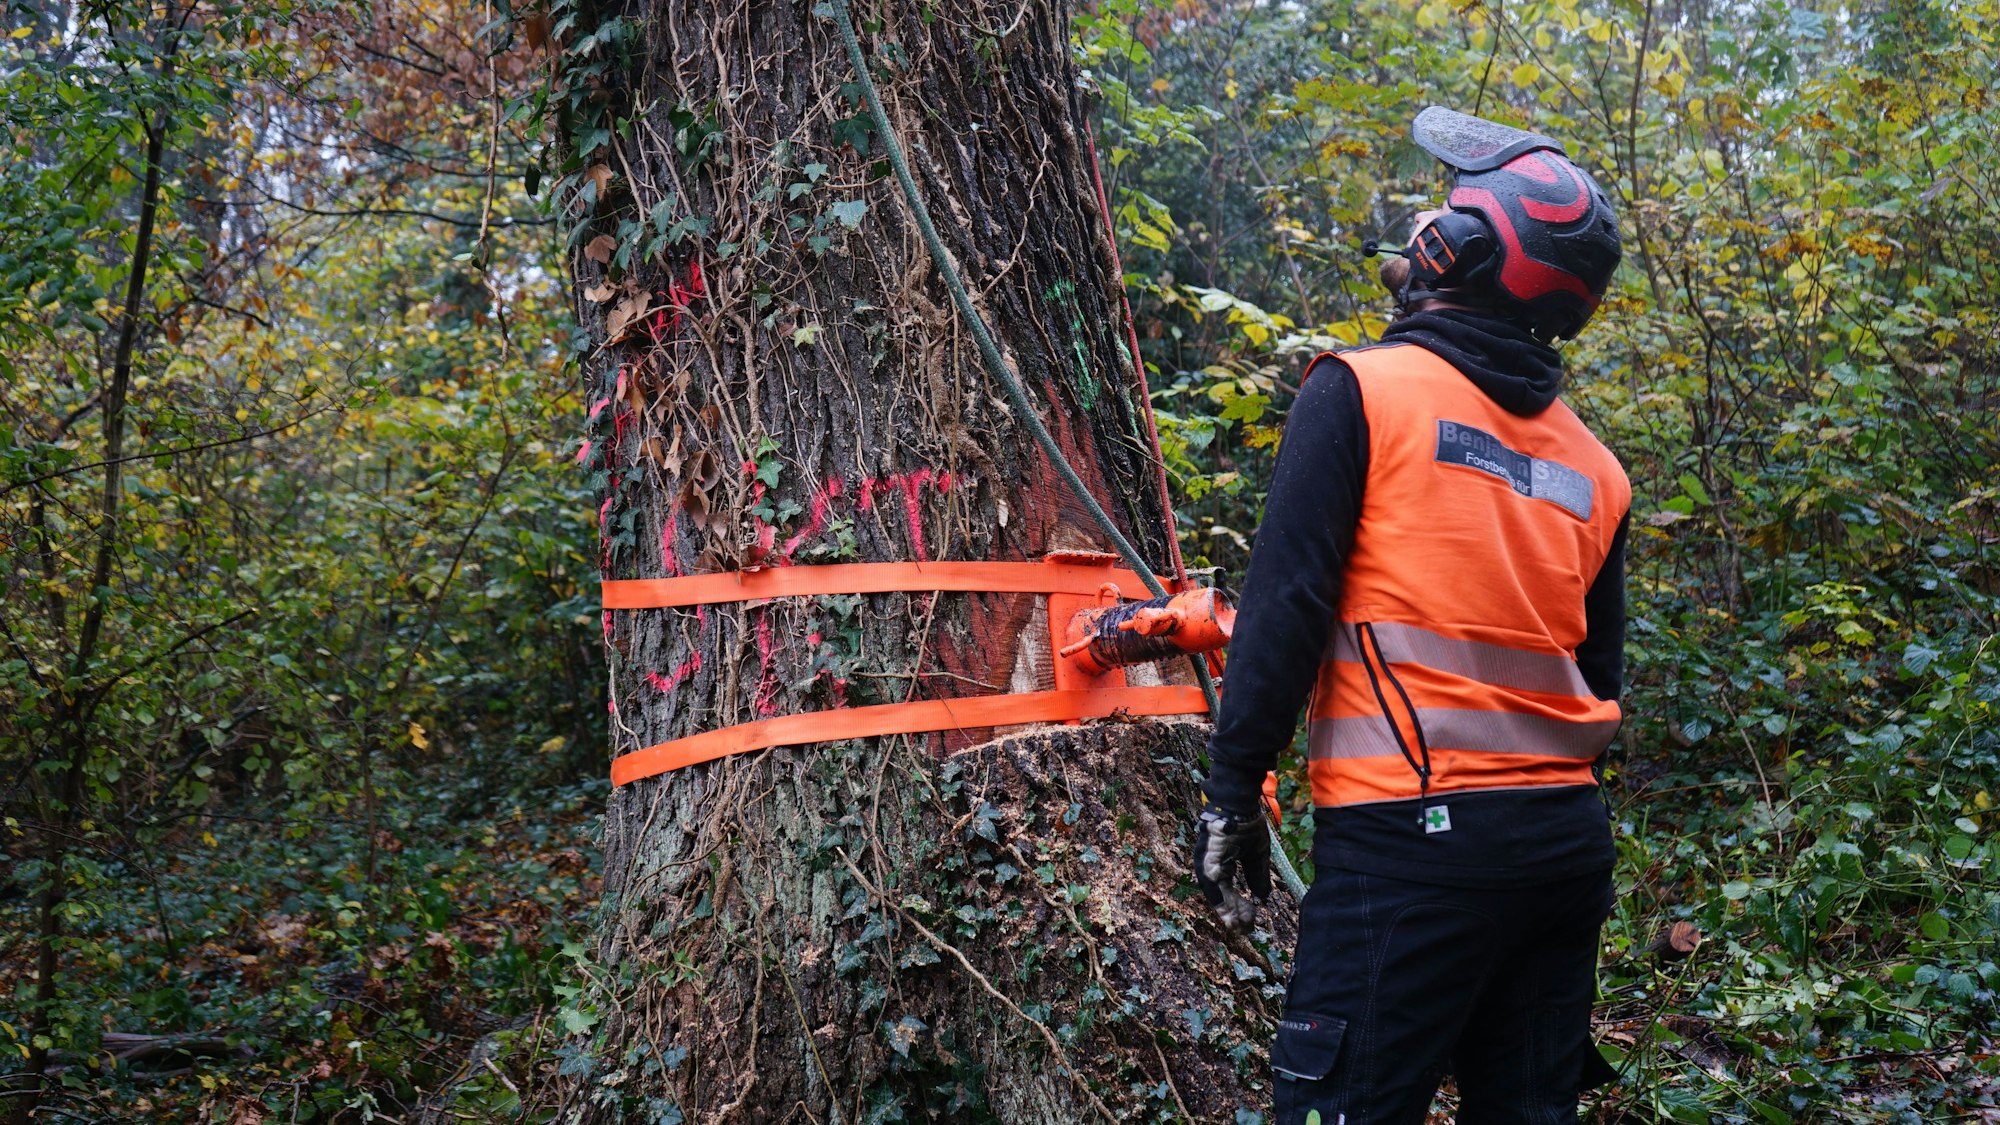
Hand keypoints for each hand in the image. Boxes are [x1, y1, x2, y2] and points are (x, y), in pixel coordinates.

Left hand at [1192, 808, 1270, 932]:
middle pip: (1220, 895)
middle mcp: (1209, 864)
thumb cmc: (1246, 823)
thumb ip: (1257, 875)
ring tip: (1238, 925)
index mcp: (1220, 863)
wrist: (1240, 802)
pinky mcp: (1204, 856)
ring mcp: (1204, 860)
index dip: (1238, 907)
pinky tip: (1229, 911)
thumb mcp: (1257, 854)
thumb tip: (1263, 898)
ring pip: (1214, 892)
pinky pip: (1210, 882)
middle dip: (1233, 913)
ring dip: (1227, 910)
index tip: (1249, 922)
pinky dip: (1220, 898)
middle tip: (1244, 929)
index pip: (1228, 891)